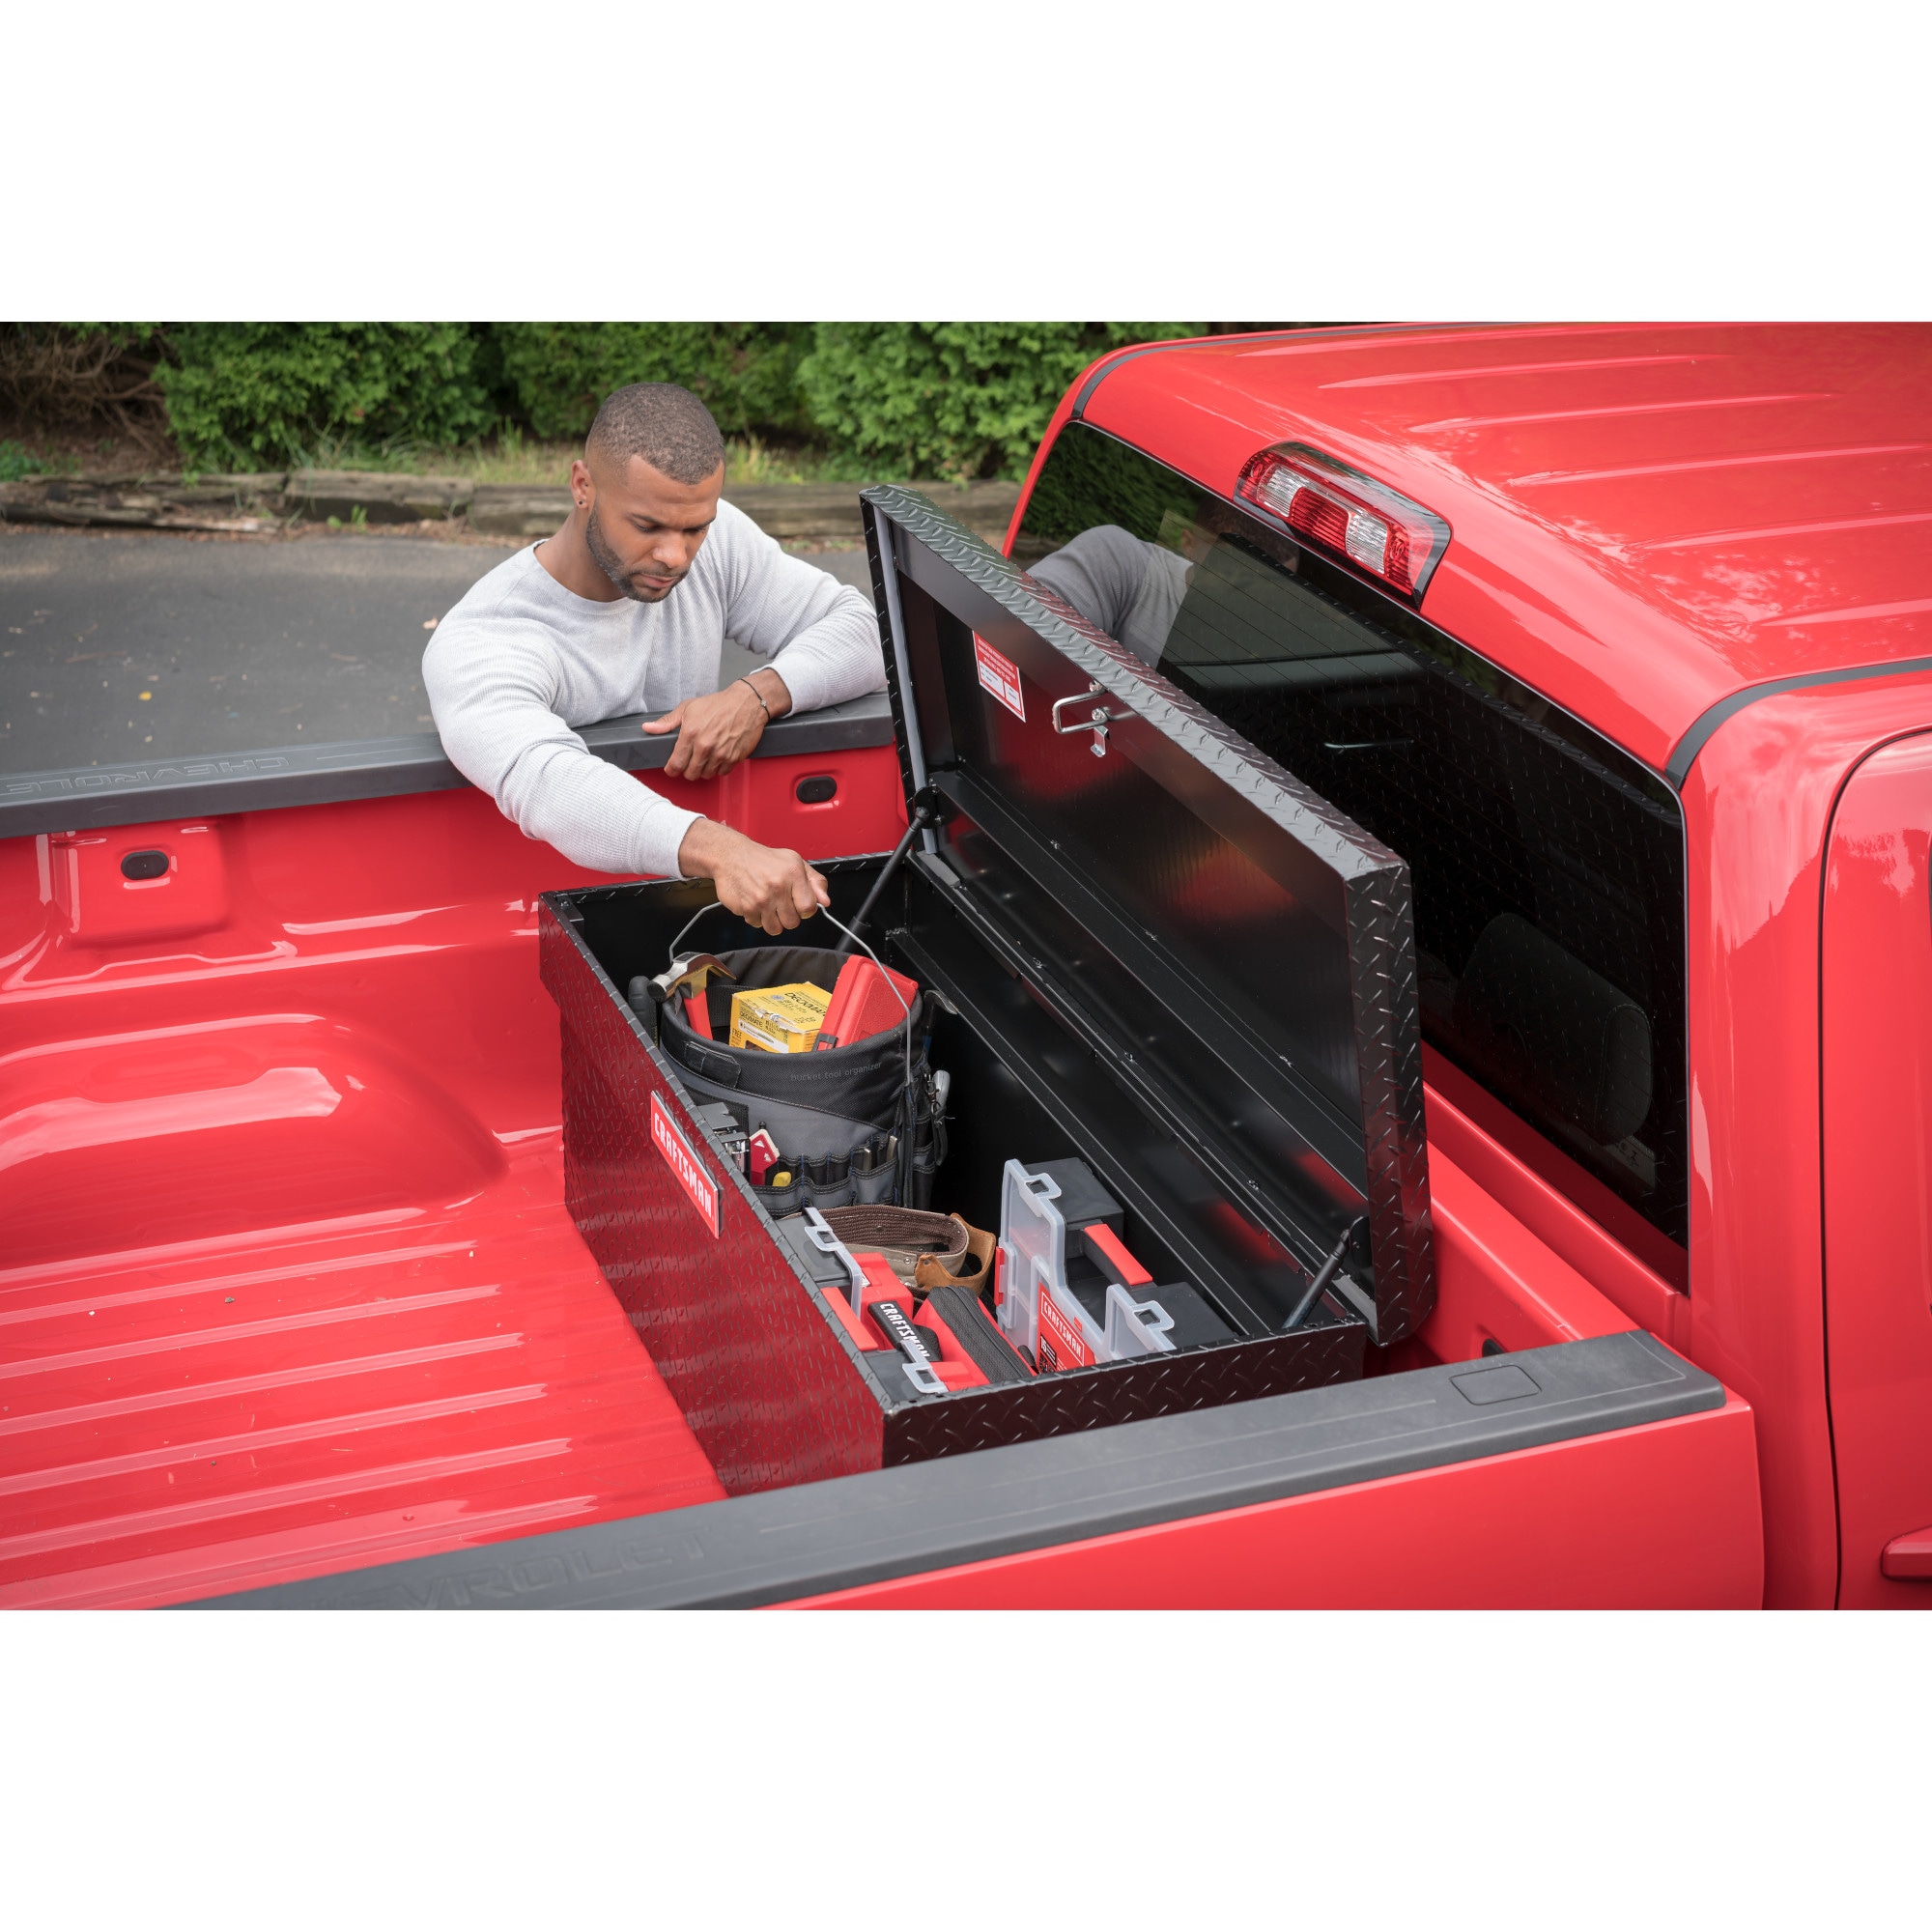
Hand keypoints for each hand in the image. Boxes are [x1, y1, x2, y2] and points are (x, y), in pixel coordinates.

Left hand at [643, 668, 791, 780]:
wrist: (747, 703)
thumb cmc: (718, 704)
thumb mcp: (688, 708)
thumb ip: (667, 722)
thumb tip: (648, 728)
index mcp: (690, 734)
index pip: (675, 764)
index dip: (671, 770)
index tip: (672, 768)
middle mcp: (705, 746)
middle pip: (690, 774)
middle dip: (687, 770)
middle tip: (689, 762)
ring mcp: (720, 754)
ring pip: (706, 775)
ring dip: (703, 770)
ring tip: (704, 758)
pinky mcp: (734, 758)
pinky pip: (721, 773)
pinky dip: (718, 768)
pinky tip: (717, 757)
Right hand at [677, 819, 828, 935]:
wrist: (731, 855)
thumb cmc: (764, 859)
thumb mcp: (794, 862)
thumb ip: (814, 882)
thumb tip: (825, 902)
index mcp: (792, 874)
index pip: (809, 908)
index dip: (805, 909)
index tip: (799, 903)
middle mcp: (777, 887)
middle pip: (792, 923)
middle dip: (789, 916)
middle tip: (781, 902)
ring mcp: (760, 900)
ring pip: (775, 929)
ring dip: (773, 920)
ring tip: (769, 904)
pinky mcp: (745, 908)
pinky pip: (757, 924)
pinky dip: (756, 917)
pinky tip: (755, 902)